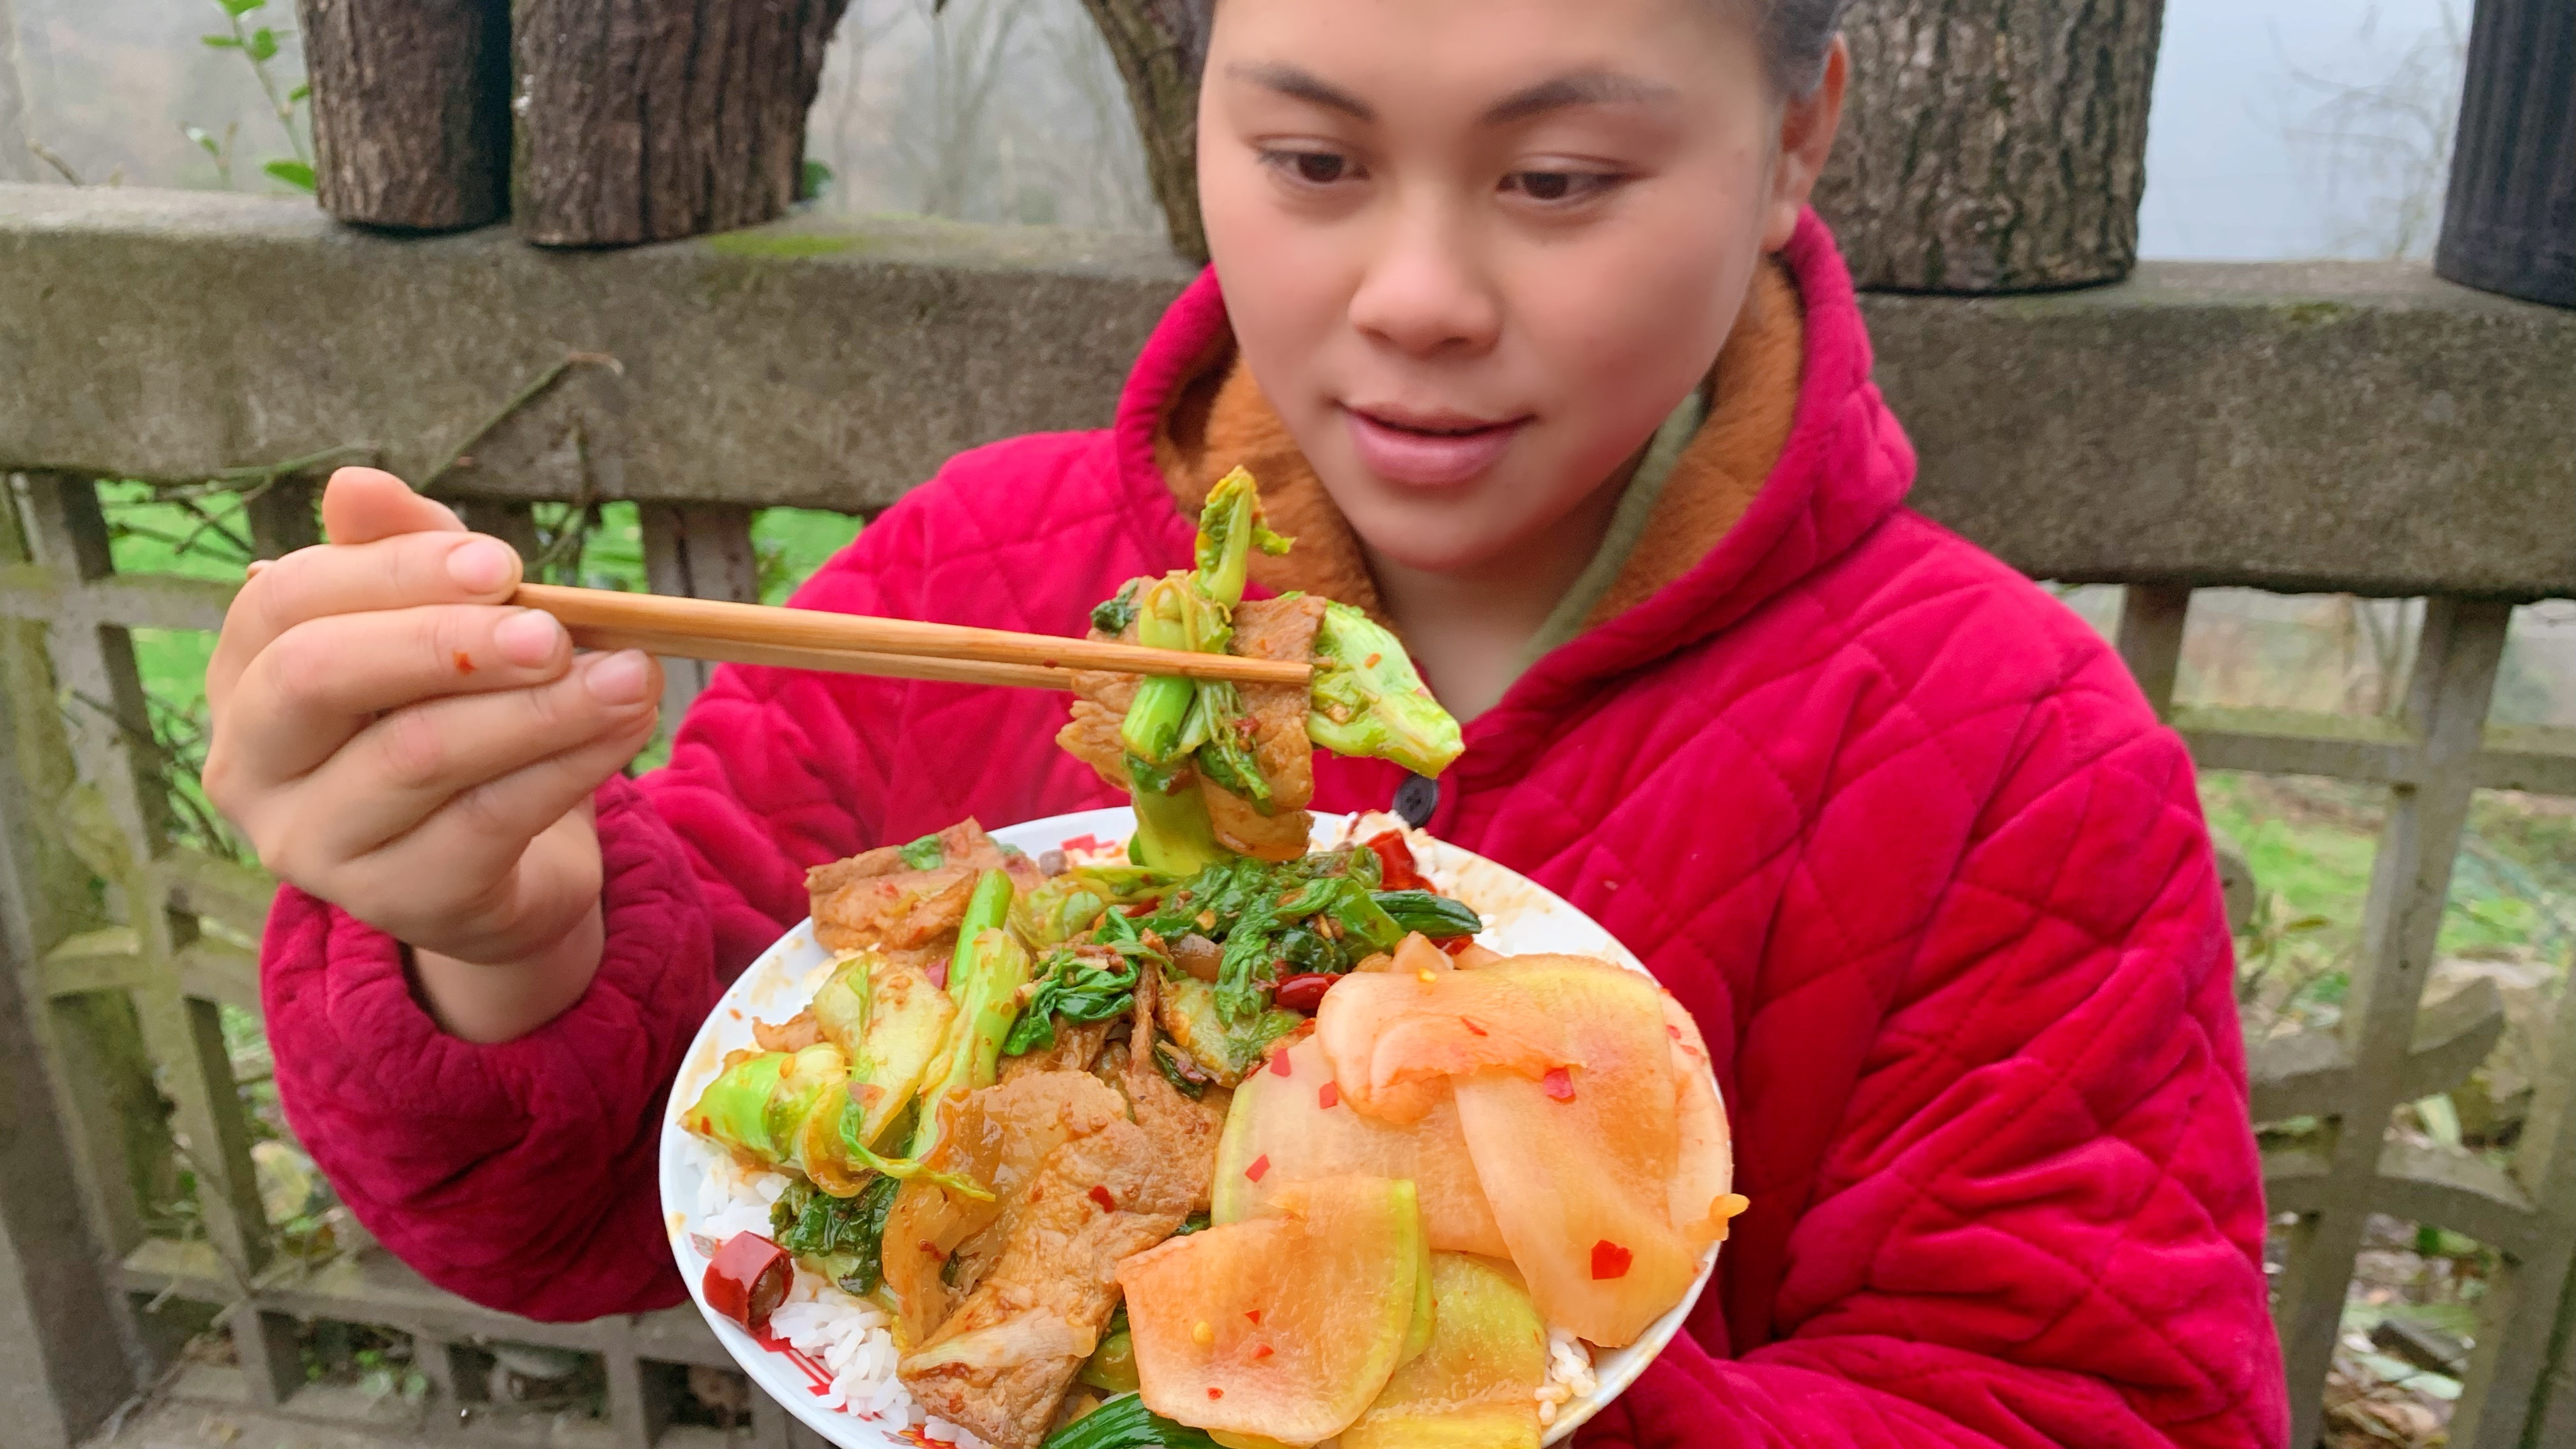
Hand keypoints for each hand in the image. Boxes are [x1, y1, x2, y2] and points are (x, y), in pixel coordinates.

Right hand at [204, 468, 662, 1040]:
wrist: (499, 866)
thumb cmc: (452, 717)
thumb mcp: (438, 627)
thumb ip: (407, 556)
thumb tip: (355, 483)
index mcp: (245, 673)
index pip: (284, 601)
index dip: (393, 571)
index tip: (502, 562)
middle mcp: (251, 763)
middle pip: (319, 677)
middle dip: (446, 641)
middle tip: (553, 630)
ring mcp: (313, 843)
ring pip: (418, 754)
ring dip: (538, 707)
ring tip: (631, 674)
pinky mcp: (396, 901)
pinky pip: (486, 823)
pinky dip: (568, 766)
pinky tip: (627, 728)